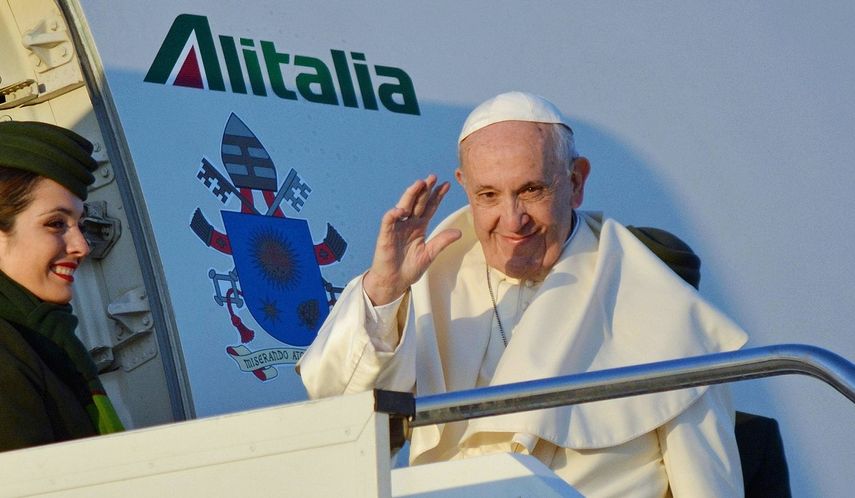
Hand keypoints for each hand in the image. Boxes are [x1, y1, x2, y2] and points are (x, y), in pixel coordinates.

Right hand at [363, 174, 461, 304]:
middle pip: (417, 203)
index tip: (446, 185)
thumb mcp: (429, 254)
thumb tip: (459, 232)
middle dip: (425, 190)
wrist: (394, 282)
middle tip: (433, 177)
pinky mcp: (385, 236)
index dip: (437, 196)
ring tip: (419, 184)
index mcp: (419, 227)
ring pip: (403, 206)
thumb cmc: (410, 269)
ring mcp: (396, 228)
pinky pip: (388, 222)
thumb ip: (442, 241)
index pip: (429, 207)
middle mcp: (408, 224)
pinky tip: (400, 209)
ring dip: (410, 195)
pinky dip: (393, 215)